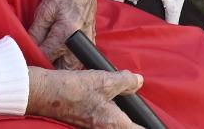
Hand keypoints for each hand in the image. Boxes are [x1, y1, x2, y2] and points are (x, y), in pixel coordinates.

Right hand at [26, 66, 142, 128]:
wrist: (45, 94)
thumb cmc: (73, 89)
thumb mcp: (105, 80)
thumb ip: (126, 81)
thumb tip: (139, 81)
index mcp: (112, 123)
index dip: (149, 128)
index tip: (158, 126)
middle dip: (134, 124)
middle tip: (144, 119)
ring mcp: (93, 128)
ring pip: (115, 126)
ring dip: (122, 120)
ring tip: (128, 110)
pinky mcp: (85, 124)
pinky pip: (104, 124)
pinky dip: (111, 117)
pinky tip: (110, 105)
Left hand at [29, 0, 98, 68]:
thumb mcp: (44, 11)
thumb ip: (36, 33)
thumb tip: (28, 50)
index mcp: (66, 32)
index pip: (46, 57)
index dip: (34, 61)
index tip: (24, 65)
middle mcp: (80, 39)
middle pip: (65, 68)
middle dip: (51, 72)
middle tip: (38, 70)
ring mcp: (88, 39)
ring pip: (75, 65)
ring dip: (63, 68)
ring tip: (49, 66)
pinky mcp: (91, 37)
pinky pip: (82, 57)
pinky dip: (71, 61)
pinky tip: (61, 59)